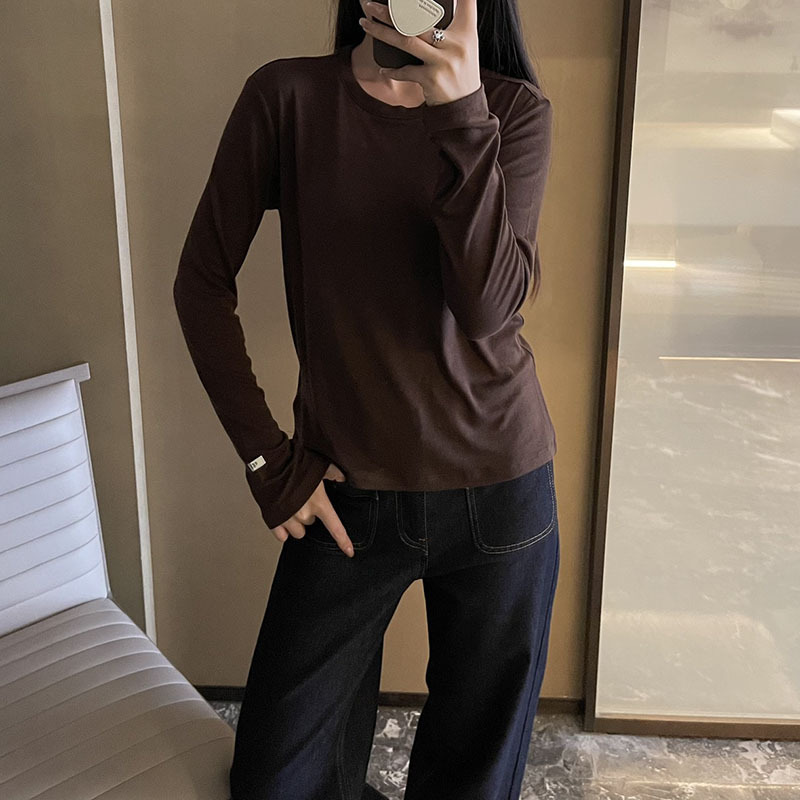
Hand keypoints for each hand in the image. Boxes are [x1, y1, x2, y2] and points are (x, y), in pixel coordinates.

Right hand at [272, 462, 355, 556]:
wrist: (271, 462)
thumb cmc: (295, 463)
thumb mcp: (321, 465)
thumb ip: (335, 474)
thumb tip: (343, 478)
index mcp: (319, 503)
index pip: (335, 528)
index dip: (344, 541)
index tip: (350, 551)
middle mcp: (304, 514)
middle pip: (311, 525)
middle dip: (310, 516)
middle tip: (306, 501)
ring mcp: (288, 518)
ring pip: (297, 532)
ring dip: (297, 524)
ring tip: (293, 509)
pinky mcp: (273, 519)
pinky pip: (281, 535)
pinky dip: (283, 529)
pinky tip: (284, 518)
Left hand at [359, 0, 480, 105]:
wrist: (464, 107)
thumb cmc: (460, 73)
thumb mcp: (463, 48)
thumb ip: (450, 28)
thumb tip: (413, 14)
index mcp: (467, 32)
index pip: (465, 2)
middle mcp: (456, 44)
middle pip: (419, 18)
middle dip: (391, 10)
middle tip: (371, 4)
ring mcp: (443, 61)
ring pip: (406, 40)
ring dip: (381, 31)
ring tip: (365, 24)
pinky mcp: (432, 78)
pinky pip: (406, 71)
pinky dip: (393, 71)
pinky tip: (383, 69)